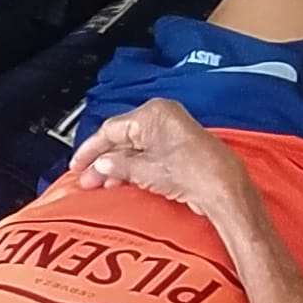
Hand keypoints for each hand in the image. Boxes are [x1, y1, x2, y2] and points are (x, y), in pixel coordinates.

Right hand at [69, 99, 247, 217]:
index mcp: (152, 113)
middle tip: (88, 178)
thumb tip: (101, 165)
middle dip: (103, 160)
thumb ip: (117, 165)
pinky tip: (123, 181)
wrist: (223, 188)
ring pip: (134, 148)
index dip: (90, 149)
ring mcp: (172, 133)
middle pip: (122, 138)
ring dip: (117, 166)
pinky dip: (134, 168)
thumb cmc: (192, 171)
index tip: (79, 165)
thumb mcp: (143, 170)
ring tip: (103, 184)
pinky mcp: (179, 149)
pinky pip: (149, 155)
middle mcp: (163, 118)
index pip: (110, 129)